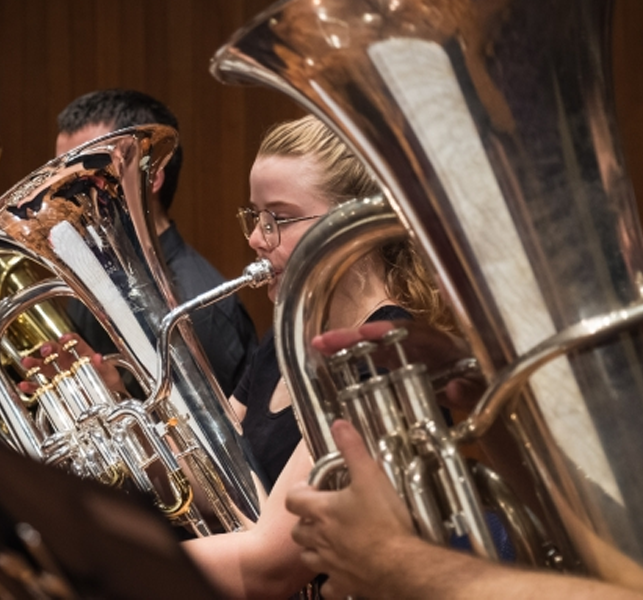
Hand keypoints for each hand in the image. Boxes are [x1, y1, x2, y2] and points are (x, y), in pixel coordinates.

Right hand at [19, 333, 125, 395]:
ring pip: (45, 367)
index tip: (64, 338)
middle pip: (56, 352)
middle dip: (49, 349)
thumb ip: (102, 366)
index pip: (75, 342)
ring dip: (35, 364)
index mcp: (83, 354)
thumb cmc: (108, 381)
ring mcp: (61, 375)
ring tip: (26, 361)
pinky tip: (24, 384)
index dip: (69, 339)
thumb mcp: (108, 373)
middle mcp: (69, 362)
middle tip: (45, 350)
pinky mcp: (55, 389)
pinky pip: (41, 387)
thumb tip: (98, 357)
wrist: (108, 396)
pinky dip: (32, 387)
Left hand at [286, 420, 415, 598]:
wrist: (401, 566)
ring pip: (308, 556)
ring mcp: (330, 563)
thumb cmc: (385, 523)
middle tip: (321, 513)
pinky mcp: (344, 584)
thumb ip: (352, 449)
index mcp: (323, 512)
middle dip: (305, 520)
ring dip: (314, 547)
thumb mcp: (369, 475)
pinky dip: (331, 579)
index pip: (294, 499)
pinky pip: (330, 586)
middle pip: (299, 529)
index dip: (299, 492)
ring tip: (328, 538)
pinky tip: (342, 570)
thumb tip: (339, 425)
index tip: (309, 488)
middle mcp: (321, 538)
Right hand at [312, 320, 484, 410]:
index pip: (417, 334)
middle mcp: (430, 347)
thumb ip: (476, 393)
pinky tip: (335, 362)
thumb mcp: (493, 399)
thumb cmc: (499, 399)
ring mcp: (417, 358)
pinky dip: (359, 360)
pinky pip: (381, 360)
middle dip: (356, 335)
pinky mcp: (409, 369)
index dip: (390, 332)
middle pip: (389, 336)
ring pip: (381, 346)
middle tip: (323, 340)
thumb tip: (454, 387)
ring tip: (320, 345)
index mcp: (452, 348)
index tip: (365, 333)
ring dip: (351, 345)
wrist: (501, 411)